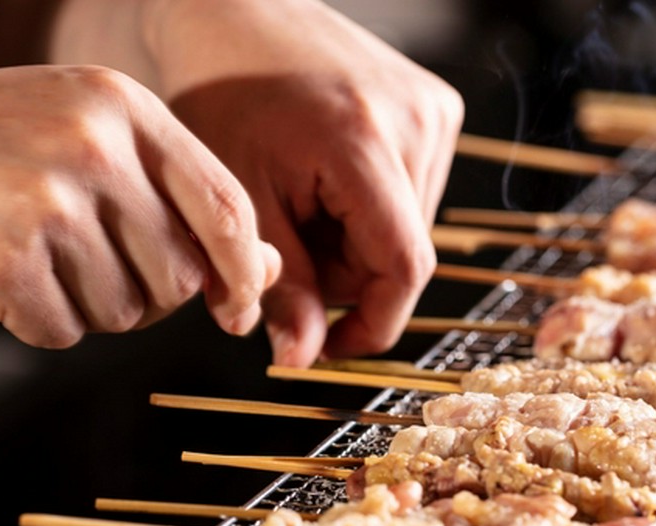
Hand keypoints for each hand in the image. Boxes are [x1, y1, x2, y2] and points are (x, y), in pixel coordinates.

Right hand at [0, 65, 280, 347]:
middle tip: (90, 263)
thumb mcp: (92, 143)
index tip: (240, 307)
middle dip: (149, 294)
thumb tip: (266, 269)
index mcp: (122, 109)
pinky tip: (4, 275)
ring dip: (89, 306)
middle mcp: (93, 148)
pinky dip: (39, 320)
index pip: (224, 204)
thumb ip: (180, 200)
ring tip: (37, 255)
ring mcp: (47, 202)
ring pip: (126, 311)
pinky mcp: (6, 260)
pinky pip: (65, 330)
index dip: (245, 269)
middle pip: (180, 274)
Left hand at [136, 0, 463, 365]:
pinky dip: (372, 208)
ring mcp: (433, 110)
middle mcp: (417, 122)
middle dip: (348, 274)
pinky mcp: (437, 107)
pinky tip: (330, 179)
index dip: (373, 322)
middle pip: (405, 253)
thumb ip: (280, 286)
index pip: (403, 267)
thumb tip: (303, 360)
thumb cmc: (219, 92)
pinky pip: (415, 192)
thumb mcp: (238, 202)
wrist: (234, 10)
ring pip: (410, 229)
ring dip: (359, 242)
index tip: (330, 344)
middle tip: (291, 247)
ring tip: (305, 202)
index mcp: (364, 141)